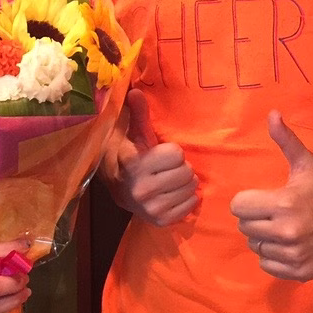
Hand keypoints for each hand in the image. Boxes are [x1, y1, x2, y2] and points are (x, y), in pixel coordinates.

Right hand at [105, 88, 198, 226]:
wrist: (122, 192)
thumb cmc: (135, 158)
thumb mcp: (136, 135)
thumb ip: (139, 114)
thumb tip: (135, 91)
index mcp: (134, 163)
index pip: (176, 153)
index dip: (172, 152)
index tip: (160, 154)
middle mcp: (141, 188)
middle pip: (187, 171)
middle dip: (181, 168)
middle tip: (168, 169)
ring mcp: (150, 207)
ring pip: (191, 188)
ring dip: (185, 183)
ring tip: (171, 181)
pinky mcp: (160, 221)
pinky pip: (191, 204)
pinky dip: (186, 199)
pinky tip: (172, 195)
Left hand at [229, 110, 312, 281]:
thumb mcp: (307, 164)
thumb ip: (286, 140)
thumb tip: (272, 114)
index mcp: (283, 203)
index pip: (238, 207)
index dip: (248, 201)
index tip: (264, 199)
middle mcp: (286, 232)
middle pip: (244, 227)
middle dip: (255, 219)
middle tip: (274, 213)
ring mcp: (292, 255)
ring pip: (255, 247)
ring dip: (264, 238)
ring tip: (283, 228)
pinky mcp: (298, 272)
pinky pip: (267, 265)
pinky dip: (273, 257)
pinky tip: (288, 245)